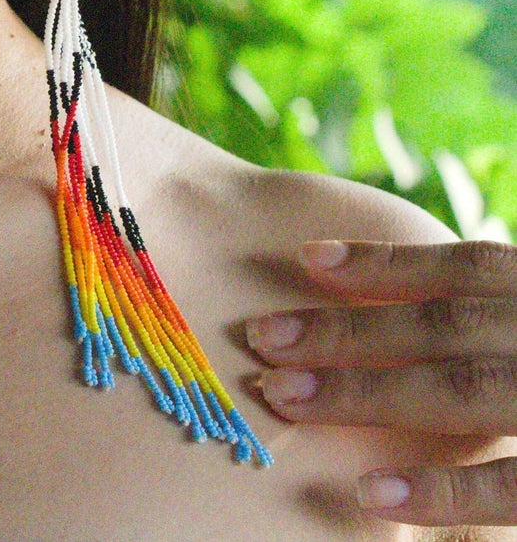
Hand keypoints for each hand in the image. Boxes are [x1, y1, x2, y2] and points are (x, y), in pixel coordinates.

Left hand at [247, 238, 516, 528]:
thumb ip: (488, 331)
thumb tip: (395, 326)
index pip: (468, 269)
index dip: (388, 262)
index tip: (305, 257)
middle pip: (447, 324)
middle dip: (350, 330)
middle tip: (260, 338)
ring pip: (466, 388)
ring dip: (370, 392)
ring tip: (283, 400)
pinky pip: (513, 487)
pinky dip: (442, 488)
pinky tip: (368, 494)